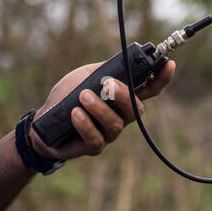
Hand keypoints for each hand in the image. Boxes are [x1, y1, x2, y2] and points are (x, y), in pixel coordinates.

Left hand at [28, 57, 176, 161]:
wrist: (42, 121)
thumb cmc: (67, 96)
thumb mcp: (85, 76)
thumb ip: (104, 71)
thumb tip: (120, 64)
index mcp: (122, 97)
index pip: (149, 89)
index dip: (161, 78)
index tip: (168, 64)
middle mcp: (121, 116)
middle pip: (136, 109)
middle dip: (124, 95)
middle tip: (107, 84)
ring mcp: (109, 133)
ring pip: (116, 123)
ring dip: (100, 108)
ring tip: (82, 97)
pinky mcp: (93, 147)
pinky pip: (97, 139)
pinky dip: (86, 124)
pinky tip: (75, 114)